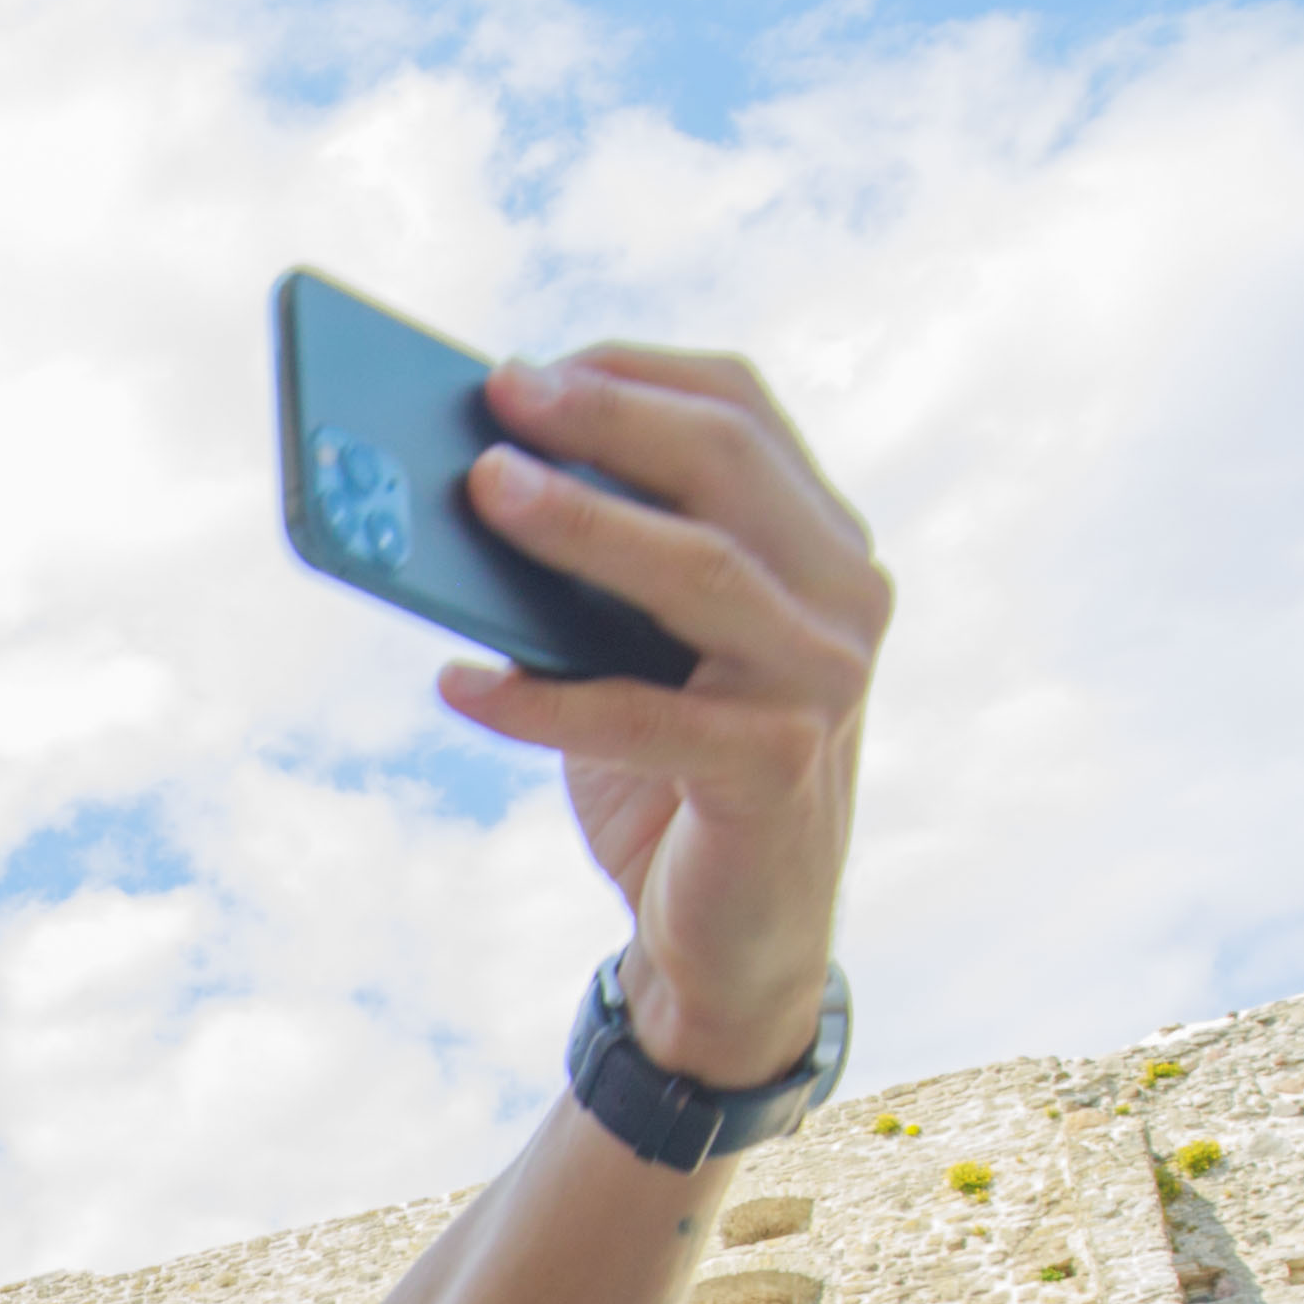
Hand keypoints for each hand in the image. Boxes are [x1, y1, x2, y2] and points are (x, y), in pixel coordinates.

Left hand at [435, 348, 884, 1088]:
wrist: (730, 937)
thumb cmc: (670, 770)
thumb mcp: (637, 647)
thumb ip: (596, 566)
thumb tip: (473, 479)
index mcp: (818, 539)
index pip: (740, 411)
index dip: (631, 375)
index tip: (524, 367)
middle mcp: (845, 594)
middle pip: (727, 466)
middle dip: (606, 419)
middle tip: (499, 397)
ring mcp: (824, 681)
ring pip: (702, 571)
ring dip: (581, 524)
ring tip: (479, 493)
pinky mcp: (777, 772)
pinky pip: (644, 717)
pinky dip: (544, 701)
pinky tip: (459, 683)